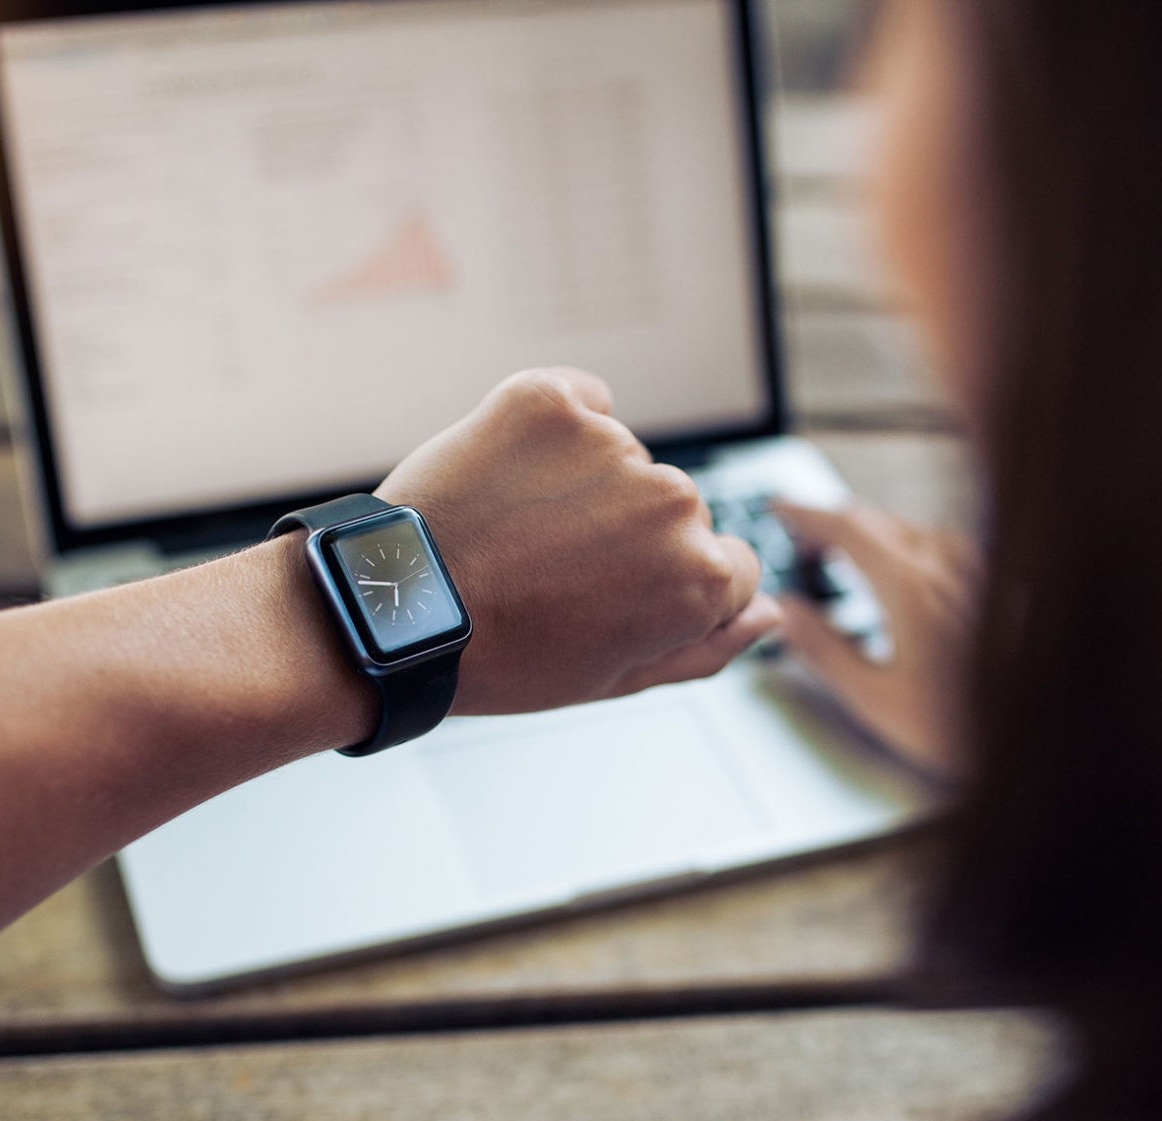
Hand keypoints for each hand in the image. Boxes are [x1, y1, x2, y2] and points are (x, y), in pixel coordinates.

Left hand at [378, 368, 778, 714]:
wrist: (394, 610)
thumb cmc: (501, 657)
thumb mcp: (615, 678)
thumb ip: (707, 647)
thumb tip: (767, 615)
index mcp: (699, 577)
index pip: (729, 567)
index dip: (666, 589)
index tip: (609, 598)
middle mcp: (671, 503)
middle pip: (677, 511)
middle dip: (628, 536)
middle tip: (550, 572)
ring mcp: (612, 445)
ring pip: (623, 459)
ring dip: (584, 485)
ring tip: (516, 532)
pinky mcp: (550, 400)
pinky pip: (580, 400)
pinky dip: (553, 428)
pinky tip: (511, 476)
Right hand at [773, 501, 978, 778]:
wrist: (1037, 738)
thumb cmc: (963, 728)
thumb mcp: (874, 697)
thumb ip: (823, 649)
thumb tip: (788, 613)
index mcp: (909, 587)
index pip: (847, 528)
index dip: (807, 513)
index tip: (781, 509)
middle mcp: (947, 568)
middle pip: (880, 521)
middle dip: (835, 523)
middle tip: (806, 542)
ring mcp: (977, 574)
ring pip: (914, 530)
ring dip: (875, 533)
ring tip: (851, 555)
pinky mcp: (998, 588)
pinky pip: (946, 547)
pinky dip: (910, 547)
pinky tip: (911, 571)